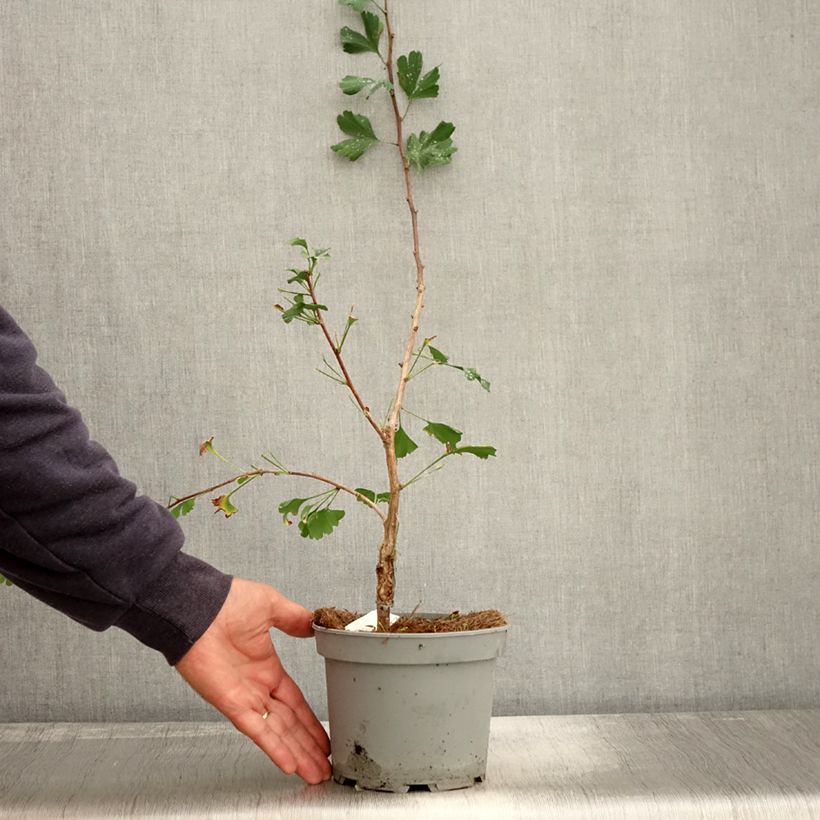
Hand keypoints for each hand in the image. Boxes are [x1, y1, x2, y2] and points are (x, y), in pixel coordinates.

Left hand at [175, 577, 330, 783]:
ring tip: (316, 773)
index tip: (323, 735)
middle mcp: (256, 687)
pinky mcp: (231, 703)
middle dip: (308, 745)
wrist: (196, 606)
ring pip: (277, 732)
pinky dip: (274, 746)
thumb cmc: (226, 601)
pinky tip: (289, 763)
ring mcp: (244, 697)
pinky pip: (257, 729)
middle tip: (325, 765)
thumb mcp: (270, 606)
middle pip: (289, 723)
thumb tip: (315, 624)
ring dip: (297, 753)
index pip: (294, 701)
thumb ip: (294, 618)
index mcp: (266, 667)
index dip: (310, 720)